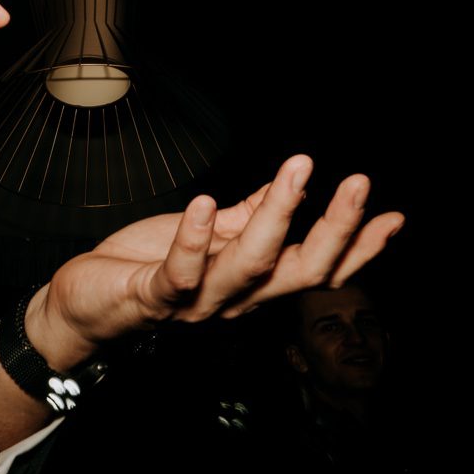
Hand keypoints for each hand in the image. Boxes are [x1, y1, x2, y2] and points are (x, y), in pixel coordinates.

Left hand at [27, 155, 403, 369]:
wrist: (80, 304)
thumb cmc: (142, 267)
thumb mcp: (205, 235)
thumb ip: (245, 216)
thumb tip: (287, 187)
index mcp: (253, 281)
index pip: (317, 267)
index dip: (357, 247)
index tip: (393, 216)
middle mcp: (235, 298)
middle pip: (301, 272)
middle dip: (336, 230)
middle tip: (360, 183)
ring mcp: (197, 301)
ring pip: (250, 267)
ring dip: (277, 217)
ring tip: (298, 170)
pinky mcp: (153, 298)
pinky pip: (180, 273)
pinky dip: (193, 238)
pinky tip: (204, 203)